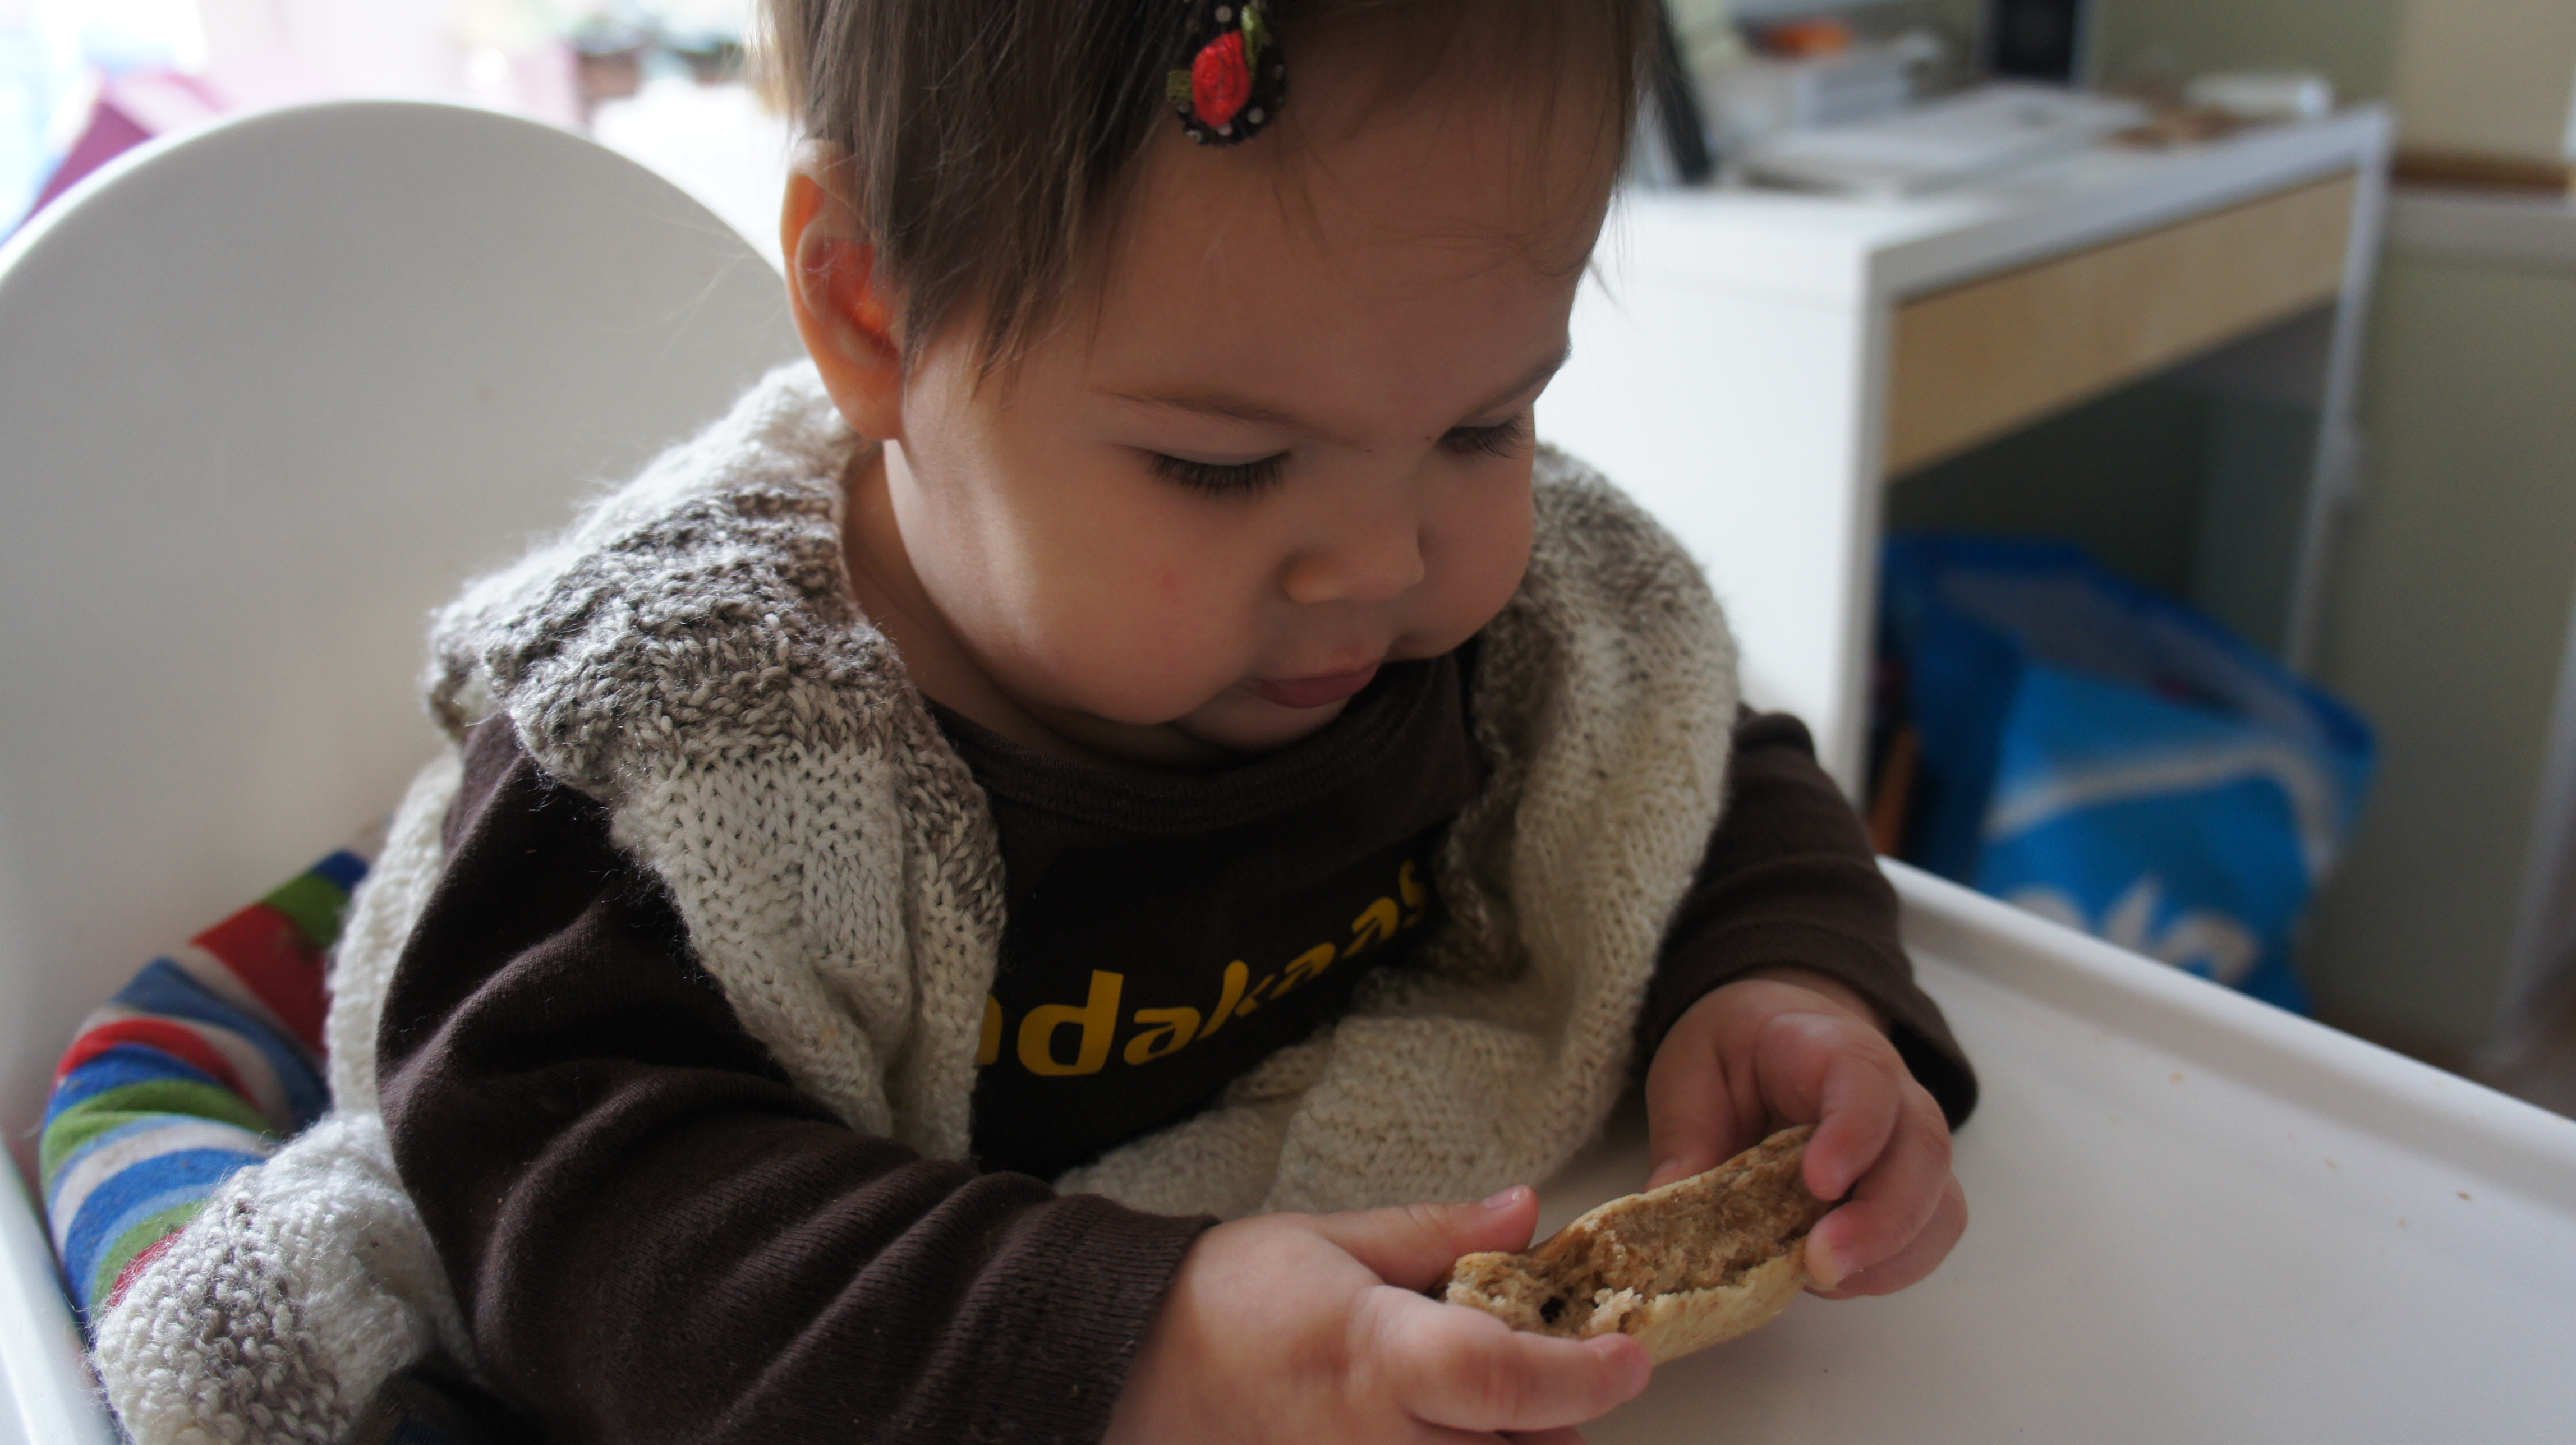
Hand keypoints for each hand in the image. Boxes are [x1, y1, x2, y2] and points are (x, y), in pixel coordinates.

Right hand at [1105, 1187, 1651, 1444]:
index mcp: (1375, 1358)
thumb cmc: (1220, 1299)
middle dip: (1555, 1421)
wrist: (1118, 1366)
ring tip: (1480, 1410)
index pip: (1510, 1381)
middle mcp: (1373, 1443)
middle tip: (1544, 1371)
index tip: (1628, 1355)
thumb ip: (1437, 1234)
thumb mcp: (1330, 1239)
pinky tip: (1437, 1436)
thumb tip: (1528, 1213)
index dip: (1586, 1375)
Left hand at [1643, 968, 1964, 1298]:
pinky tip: (1828, 1276)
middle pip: (1923, 1152)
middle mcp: (1894, 1095)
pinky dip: (1886, 1270)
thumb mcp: (1689, 1072)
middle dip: (1881, 1220)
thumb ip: (1685, 1133)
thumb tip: (1666, 1203)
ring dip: (1888, 1256)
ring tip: (1819, 1278)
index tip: (1819, 1183)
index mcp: (1832, 1047)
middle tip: (1821, 1262)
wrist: (1777, 1036)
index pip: (1866, 1079)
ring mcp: (1911, 1148)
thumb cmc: (1736, 1051)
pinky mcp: (1911, 1195)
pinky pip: (1926, 1240)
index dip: (1854, 1132)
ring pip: (1939, 1206)